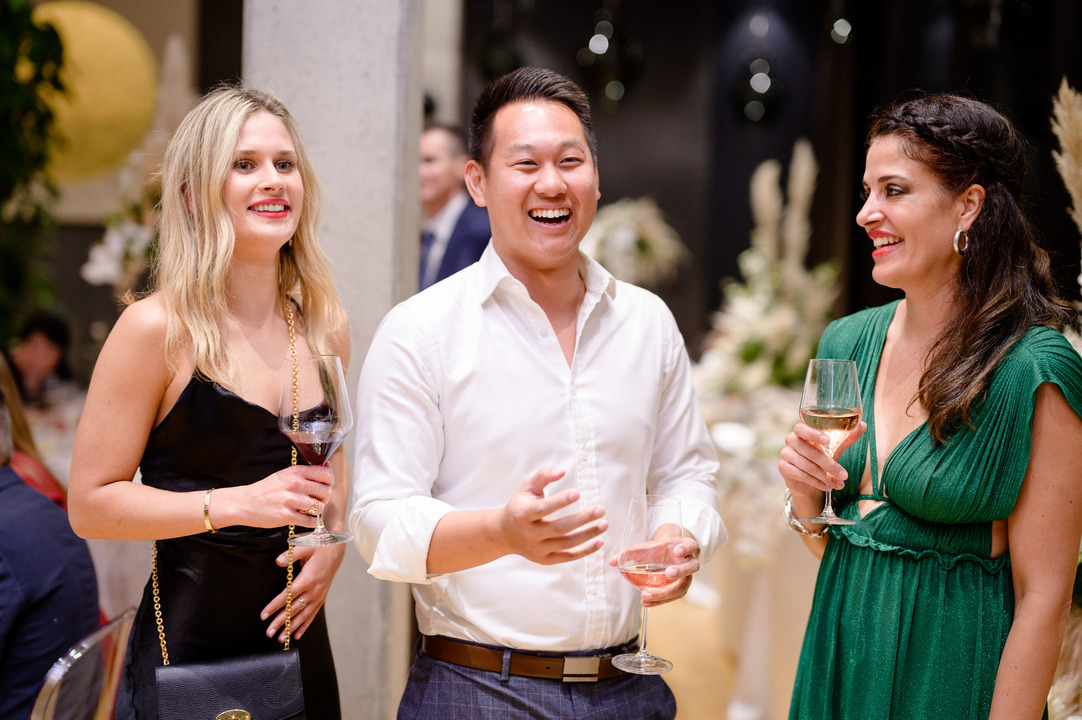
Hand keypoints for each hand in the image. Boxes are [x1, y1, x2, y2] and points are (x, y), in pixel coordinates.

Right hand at [219, 464, 333, 528]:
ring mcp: (290, 500)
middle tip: (317, 501)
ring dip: (317, 511)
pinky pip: (310, 521)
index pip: (326, 474)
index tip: (325, 487)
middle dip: (324, 498)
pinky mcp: (286, 516)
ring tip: (307, 510)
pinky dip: (311, 522)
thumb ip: (305, 473)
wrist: (243, 503)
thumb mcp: (285, 474)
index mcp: (295, 472)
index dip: (329, 482)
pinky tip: (304, 518)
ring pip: (320, 507)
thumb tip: (328, 468)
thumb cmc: (266, 489)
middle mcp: (294, 484)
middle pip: (326, 491)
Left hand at [261, 542, 344, 642]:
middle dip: (280, 622)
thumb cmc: (319, 546)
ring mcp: (319, 595)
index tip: (264, 615)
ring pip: (303, 615)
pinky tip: (297, 634)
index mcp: (308, 579)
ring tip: (280, 638)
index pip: (288, 596)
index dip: (274, 606)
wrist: (337, 548)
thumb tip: (278, 562)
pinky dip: (305, 625)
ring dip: (291, 627)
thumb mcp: (305, 546)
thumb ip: (290, 555)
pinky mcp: (322, 597)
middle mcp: (314, 590)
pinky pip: (312, 614)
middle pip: (294, 609)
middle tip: (269, 633)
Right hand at [498, 467, 607, 564]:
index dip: (560, 501)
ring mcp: (537, 549)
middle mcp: (529, 534)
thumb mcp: (526, 488)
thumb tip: (562, 471)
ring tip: (604, 524)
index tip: (578, 493)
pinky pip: (568, 557)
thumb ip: (543, 476)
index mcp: (522, 514)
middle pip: (559, 528)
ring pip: (566, 544)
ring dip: (588, 535)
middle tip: (601, 509)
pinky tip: (599, 541)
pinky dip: (585, 551)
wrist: (504, 534)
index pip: (543, 508)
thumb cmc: (520, 506)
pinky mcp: (545, 560)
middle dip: (582, 519)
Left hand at [609, 533, 699, 607]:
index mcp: (684, 546)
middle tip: (668, 573)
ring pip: (683, 586)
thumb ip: (629, 552)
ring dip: (666, 592)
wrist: (668, 555)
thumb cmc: (659, 550)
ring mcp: (686, 576)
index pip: (691, 545)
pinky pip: (672, 597)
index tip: (676, 551)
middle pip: (692, 567)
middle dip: (680, 571)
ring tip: (646, 595)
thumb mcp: (646, 547)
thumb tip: (611, 561)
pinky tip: (645, 601)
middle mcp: (689, 562)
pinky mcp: (680, 588)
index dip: (685, 548)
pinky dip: (659, 600)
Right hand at [779, 420, 865, 495]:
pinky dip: (816, 482)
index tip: (827, 441)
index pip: (801, 428)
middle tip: (844, 475)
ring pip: (807, 466)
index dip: (813, 434)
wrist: (806, 479)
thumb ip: (846, 437)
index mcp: (801, 431)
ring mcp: (786, 454)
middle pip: (809, 452)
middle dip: (829, 465)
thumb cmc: (821, 458)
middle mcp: (790, 440)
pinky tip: (826, 486)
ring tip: (838, 483)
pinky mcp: (784, 468)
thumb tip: (863, 425)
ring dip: (825, 476)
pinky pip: (802, 475)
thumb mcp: (834, 448)